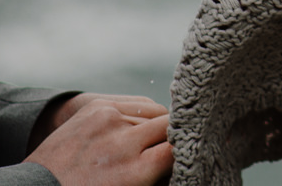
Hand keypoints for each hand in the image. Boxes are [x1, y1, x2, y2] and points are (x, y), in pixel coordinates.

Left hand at [26, 96, 171, 185]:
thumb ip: (155, 179)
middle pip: (170, 126)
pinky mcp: (98, 106)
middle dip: (172, 137)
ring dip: (155, 127)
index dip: (183, 152)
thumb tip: (178, 165)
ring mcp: (109, 119)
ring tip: (143, 143)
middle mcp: (123, 142)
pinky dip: (139, 116)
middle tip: (166, 150)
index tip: (183, 157)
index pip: (178, 149)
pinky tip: (130, 130)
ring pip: (156, 113)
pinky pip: (137, 104)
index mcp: (133, 172)